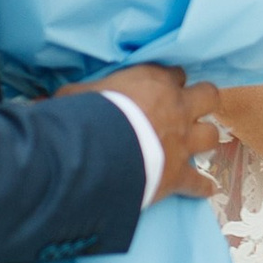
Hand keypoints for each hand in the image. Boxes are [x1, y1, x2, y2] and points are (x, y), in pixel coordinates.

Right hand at [85, 64, 227, 200]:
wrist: (99, 154)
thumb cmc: (86, 116)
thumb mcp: (74, 95)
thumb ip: (74, 94)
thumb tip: (50, 99)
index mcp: (155, 82)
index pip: (175, 73)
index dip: (170, 81)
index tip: (161, 88)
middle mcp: (177, 108)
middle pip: (208, 95)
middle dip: (203, 101)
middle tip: (190, 109)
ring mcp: (183, 142)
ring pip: (212, 135)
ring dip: (204, 140)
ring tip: (196, 145)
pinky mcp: (180, 175)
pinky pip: (199, 182)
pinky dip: (202, 187)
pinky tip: (205, 189)